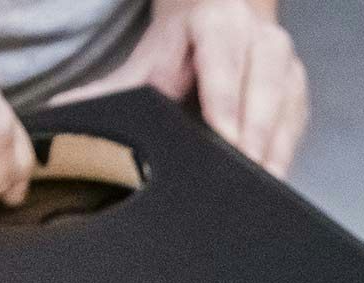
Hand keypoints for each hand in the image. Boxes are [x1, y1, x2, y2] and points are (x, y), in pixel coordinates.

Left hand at [75, 0, 308, 173]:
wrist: (216, 22)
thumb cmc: (182, 47)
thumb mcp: (148, 60)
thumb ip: (114, 88)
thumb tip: (66, 113)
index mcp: (217, 21)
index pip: (224, 57)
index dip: (225, 97)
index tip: (224, 135)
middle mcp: (258, 36)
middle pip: (266, 81)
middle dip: (257, 128)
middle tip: (246, 166)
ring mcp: (284, 62)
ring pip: (288, 101)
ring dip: (277, 143)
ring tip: (264, 181)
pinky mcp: (298, 90)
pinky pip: (297, 122)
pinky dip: (286, 150)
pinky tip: (273, 177)